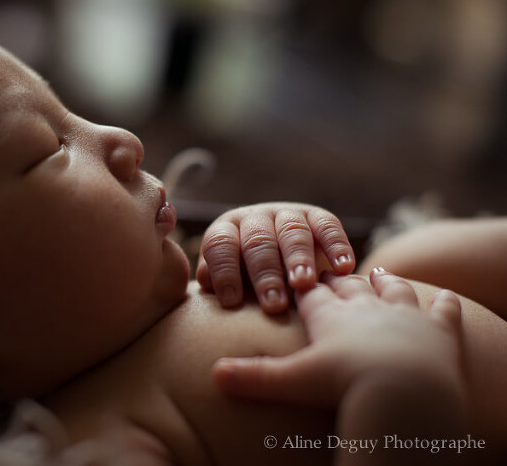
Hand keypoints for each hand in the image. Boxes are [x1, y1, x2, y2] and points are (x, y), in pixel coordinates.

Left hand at [196, 203, 353, 311]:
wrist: (282, 257)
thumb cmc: (246, 279)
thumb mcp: (229, 277)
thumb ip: (217, 281)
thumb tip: (207, 285)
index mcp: (226, 230)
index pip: (221, 246)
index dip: (225, 272)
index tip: (232, 302)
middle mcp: (255, 218)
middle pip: (258, 242)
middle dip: (265, 274)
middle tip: (273, 304)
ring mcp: (287, 214)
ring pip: (292, 232)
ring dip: (298, 259)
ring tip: (303, 284)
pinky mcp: (317, 216)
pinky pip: (327, 226)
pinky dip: (336, 245)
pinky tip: (343, 268)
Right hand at [212, 269, 464, 410]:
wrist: (404, 386)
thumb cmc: (345, 381)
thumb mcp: (296, 380)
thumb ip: (256, 375)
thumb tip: (215, 374)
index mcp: (329, 314)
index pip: (312, 292)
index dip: (302, 285)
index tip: (297, 281)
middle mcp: (363, 305)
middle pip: (346, 285)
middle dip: (337, 278)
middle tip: (334, 274)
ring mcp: (403, 313)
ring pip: (391, 289)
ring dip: (385, 282)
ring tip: (379, 275)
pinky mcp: (437, 331)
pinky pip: (441, 312)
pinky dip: (442, 305)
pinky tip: (443, 297)